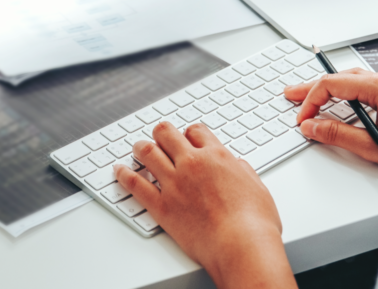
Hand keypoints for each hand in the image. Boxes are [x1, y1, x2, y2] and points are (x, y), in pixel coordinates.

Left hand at [114, 122, 294, 288]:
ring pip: (148, 153)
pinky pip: (136, 185)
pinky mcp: (162, 206)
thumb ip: (242, 172)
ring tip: (137, 147)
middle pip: (167, 134)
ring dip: (140, 147)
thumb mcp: (257, 187)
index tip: (187, 137)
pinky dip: (125, 175)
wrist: (241, 246)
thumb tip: (236, 165)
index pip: (196, 131)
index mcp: (217, 157)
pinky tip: (119, 170)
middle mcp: (192, 164)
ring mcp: (174, 184)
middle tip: (158, 136)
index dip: (190, 133)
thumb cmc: (254, 223)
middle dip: (161, 133)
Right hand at [284, 68, 377, 169]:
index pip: (332, 85)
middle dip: (311, 88)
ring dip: (326, 89)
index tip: (301, 119)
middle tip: (290, 95)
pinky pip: (361, 86)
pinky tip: (334, 101)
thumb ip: (339, 135)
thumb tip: (312, 127)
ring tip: (307, 97)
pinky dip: (342, 92)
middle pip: (338, 78)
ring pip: (349, 80)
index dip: (311, 101)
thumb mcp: (374, 145)